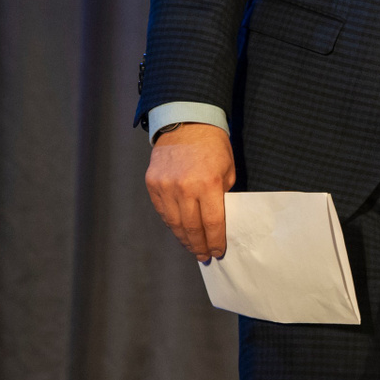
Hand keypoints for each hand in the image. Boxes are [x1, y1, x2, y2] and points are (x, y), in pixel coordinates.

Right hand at [145, 123, 235, 260]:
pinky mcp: (152, 184)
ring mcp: (165, 187)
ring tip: (193, 248)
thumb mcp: (227, 170)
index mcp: (208, 184)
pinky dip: (171, 223)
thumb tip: (218, 220)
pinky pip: (162, 211)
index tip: (218, 251)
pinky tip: (180, 230)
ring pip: (174, 223)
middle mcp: (184, 188)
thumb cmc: (213, 146)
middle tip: (204, 256)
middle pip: (191, 227)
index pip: (212, 223)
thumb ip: (222, 195)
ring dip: (184, 238)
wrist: (186, 123)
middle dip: (199, 245)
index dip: (215, 240)